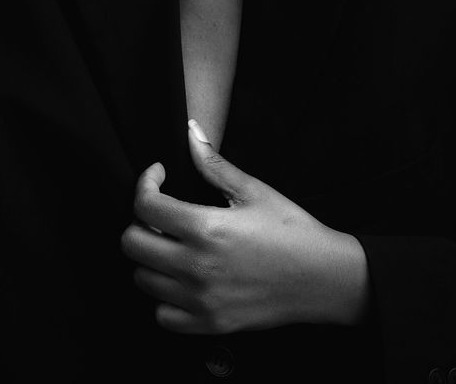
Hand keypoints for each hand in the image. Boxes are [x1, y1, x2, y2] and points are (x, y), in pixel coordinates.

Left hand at [119, 119, 370, 334]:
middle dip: (140, 221)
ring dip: (150, 257)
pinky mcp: (211, 324)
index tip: (159, 175)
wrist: (324, 279)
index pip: (145, 206)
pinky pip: (163, 315)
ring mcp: (201, 300)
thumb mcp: (253, 190)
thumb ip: (213, 163)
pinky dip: (163, 298)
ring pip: (143, 279)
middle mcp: (197, 267)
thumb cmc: (292, 230)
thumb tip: (191, 131)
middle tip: (161, 212)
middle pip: (132, 244)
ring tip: (171, 244)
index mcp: (206, 228)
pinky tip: (180, 279)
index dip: (145, 183)